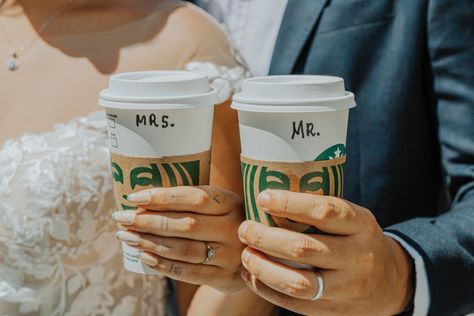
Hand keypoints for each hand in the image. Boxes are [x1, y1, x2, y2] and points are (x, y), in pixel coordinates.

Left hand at [112, 186, 245, 292]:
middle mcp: (233, 228)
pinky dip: (163, 264)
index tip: (133, 197)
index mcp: (230, 203)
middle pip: (185, 224)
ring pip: (184, 249)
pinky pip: (188, 272)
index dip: (163, 197)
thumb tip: (141, 198)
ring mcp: (229, 255)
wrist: (255, 253)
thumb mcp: (219, 205)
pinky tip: (144, 256)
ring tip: (126, 236)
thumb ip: (192, 200)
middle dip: (148, 221)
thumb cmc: (223, 221)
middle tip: (121, 218)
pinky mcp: (223, 277)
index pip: (194, 198)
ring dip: (150, 242)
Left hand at [237, 190, 413, 314]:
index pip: (324, 211)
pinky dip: (266, 289)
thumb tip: (268, 197)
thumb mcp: (354, 218)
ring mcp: (347, 287)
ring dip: (262, 268)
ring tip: (246, 255)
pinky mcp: (334, 311)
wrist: (392, 282)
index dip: (289, 204)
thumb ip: (322, 210)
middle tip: (245, 228)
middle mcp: (358, 257)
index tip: (262, 198)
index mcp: (361, 225)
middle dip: (265, 237)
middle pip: (303, 248)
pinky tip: (252, 276)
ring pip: (297, 282)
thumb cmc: (359, 240)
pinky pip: (294, 304)